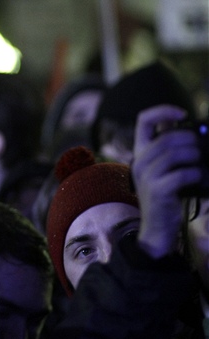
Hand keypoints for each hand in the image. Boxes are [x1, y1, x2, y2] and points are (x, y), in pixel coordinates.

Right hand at [132, 105, 201, 257]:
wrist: (156, 227)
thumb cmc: (166, 196)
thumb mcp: (162, 170)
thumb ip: (171, 151)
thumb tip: (195, 134)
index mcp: (140, 153)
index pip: (144, 120)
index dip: (164, 111)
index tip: (183, 114)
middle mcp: (139, 162)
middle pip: (167, 137)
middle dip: (190, 140)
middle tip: (198, 152)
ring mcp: (147, 176)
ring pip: (176, 153)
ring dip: (195, 156)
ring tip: (198, 165)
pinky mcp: (158, 190)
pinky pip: (183, 173)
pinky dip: (196, 174)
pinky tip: (198, 179)